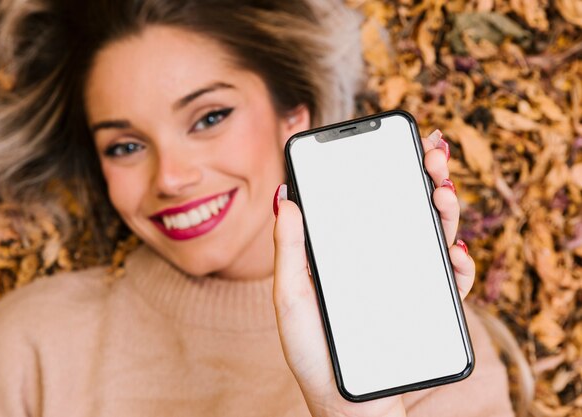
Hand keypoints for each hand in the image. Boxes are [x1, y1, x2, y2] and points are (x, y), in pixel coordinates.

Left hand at [272, 129, 474, 416]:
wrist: (348, 404)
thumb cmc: (314, 355)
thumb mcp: (292, 300)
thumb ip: (289, 252)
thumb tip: (285, 197)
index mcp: (348, 253)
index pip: (367, 203)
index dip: (383, 170)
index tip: (395, 141)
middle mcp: (379, 262)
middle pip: (406, 211)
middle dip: (423, 178)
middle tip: (431, 155)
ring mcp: (406, 283)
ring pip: (433, 236)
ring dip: (446, 210)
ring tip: (442, 192)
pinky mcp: (428, 309)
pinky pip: (450, 281)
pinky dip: (457, 264)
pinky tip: (452, 253)